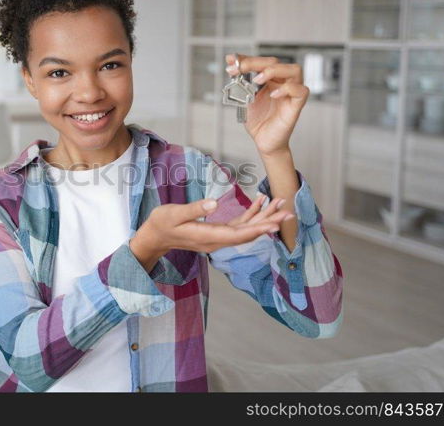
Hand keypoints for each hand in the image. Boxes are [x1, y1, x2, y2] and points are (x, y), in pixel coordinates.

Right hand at [129, 195, 294, 271]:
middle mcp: (216, 240)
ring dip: (263, 217)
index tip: (274, 224)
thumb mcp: (173, 214)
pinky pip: (238, 225)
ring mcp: (217, 237)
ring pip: (245, 229)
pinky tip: (260, 202)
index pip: (237, 235)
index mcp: (207, 237)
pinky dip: (251, 214)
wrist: (154, 237)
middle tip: (289, 213)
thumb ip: (194, 208)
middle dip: (268, 223)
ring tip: (281, 205)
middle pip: (247, 233)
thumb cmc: (161, 224)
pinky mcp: (216, 232)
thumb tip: (215, 202)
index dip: (257, 229)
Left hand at [225, 54, 309, 156]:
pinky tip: (273, 94)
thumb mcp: (245, 98)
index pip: (262, 61)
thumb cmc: (258, 121)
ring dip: (274, 70)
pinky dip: (287, 89)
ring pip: (295, 70)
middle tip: (240, 68)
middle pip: (276, 62)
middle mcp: (282, 83)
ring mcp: (291, 93)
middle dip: (255, 62)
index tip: (231, 60)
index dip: (247, 59)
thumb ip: (240, 82)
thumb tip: (231, 63)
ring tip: (257, 79)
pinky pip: (300, 91)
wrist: (263, 141)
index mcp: (271, 80)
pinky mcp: (296, 105)